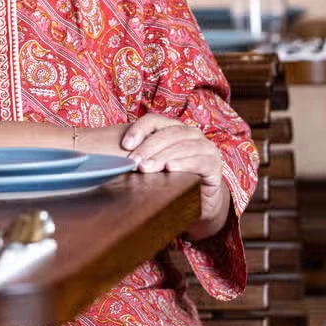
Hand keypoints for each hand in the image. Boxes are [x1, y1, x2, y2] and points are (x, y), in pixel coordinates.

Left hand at [121, 114, 229, 236]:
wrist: (199, 204)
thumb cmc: (172, 182)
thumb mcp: (154, 167)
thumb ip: (140, 158)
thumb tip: (111, 159)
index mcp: (174, 129)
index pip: (154, 121)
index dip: (139, 129)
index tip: (124, 145)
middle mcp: (191, 134)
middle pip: (167, 133)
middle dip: (148, 147)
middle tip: (133, 162)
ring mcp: (204, 147)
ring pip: (181, 146)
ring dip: (162, 156)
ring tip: (147, 168)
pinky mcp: (214, 164)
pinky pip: (198, 160)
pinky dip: (184, 163)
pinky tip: (170, 168)